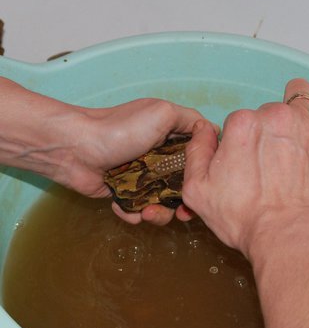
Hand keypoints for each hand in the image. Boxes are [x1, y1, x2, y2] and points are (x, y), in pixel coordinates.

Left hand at [58, 98, 203, 224]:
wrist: (77, 150)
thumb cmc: (121, 129)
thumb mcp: (162, 113)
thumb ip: (190, 119)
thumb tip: (212, 131)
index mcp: (170, 139)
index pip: (196, 159)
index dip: (204, 174)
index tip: (207, 188)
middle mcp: (159, 159)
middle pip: (182, 187)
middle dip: (184, 203)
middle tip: (183, 215)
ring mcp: (141, 178)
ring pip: (161, 204)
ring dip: (158, 214)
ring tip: (146, 213)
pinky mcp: (124, 193)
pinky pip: (137, 210)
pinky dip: (133, 213)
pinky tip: (124, 208)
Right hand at [183, 79, 308, 255]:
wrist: (287, 236)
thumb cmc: (246, 217)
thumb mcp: (197, 189)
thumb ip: (196, 151)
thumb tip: (202, 130)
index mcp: (241, 125)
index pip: (237, 121)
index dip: (237, 142)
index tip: (242, 161)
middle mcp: (274, 117)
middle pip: (265, 113)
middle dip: (264, 132)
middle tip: (266, 161)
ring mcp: (306, 124)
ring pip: (297, 101)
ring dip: (292, 113)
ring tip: (291, 138)